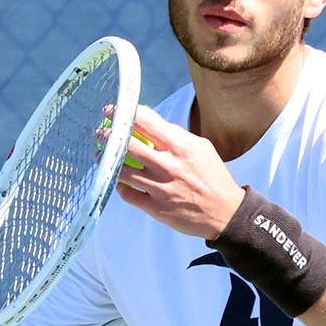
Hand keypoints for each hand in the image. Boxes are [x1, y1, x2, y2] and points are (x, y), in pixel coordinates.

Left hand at [114, 105, 246, 238]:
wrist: (225, 212)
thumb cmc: (213, 177)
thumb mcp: (202, 148)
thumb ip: (177, 136)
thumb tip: (154, 126)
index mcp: (180, 146)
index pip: (145, 123)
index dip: (123, 115)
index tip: (111, 113)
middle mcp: (168, 165)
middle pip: (127, 145)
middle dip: (108, 137)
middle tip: (100, 135)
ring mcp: (160, 188)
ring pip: (123, 171)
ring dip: (108, 162)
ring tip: (102, 158)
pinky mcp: (156, 208)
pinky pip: (128, 194)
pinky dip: (120, 186)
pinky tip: (119, 182)